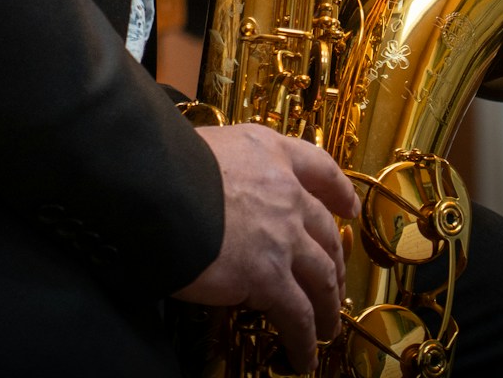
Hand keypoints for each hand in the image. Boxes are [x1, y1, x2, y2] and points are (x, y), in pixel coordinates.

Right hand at [174, 123, 359, 371]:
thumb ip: (226, 166)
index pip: (318, 168)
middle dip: (335, 261)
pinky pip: (298, 316)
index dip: (338, 190)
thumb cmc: (164, 164)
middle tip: (335, 279)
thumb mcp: (204, 146)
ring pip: (322, 278)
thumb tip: (215, 187)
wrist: (153, 188)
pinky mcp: (269, 277)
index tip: (348, 207)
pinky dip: (304, 340)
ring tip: (326, 328)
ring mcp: (283, 237)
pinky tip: (303, 356)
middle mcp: (286, 193)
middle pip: (326, 232)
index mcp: (269, 153)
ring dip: (328, 307)